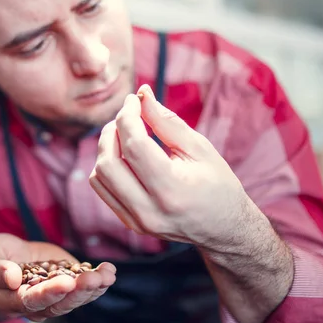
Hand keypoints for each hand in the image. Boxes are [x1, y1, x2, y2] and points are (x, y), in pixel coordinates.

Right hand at [0, 233, 115, 322]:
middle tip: (93, 279)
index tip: (66, 283)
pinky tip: (109, 270)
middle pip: (60, 304)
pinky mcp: (68, 284)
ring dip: (94, 287)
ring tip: (107, 274)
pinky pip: (85, 288)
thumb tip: (11, 277)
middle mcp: (38, 303)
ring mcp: (56, 295)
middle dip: (79, 291)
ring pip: (77, 298)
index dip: (50, 293)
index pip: (33, 301)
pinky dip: (100, 280)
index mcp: (14, 300)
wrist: (5, 258)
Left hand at [89, 84, 258, 251]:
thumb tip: (142, 93)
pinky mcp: (130, 223)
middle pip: (108, 163)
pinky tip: (123, 155)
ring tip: (124, 134)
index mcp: (172, 189)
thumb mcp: (199, 148)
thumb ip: (167, 121)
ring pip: (99, 177)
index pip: (134, 146)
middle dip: (111, 131)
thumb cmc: (218, 184)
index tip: (133, 99)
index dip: (128, 116)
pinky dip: (106, 166)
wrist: (223, 229)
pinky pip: (103, 190)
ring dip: (105, 148)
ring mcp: (137, 221)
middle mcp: (150, 210)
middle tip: (127, 116)